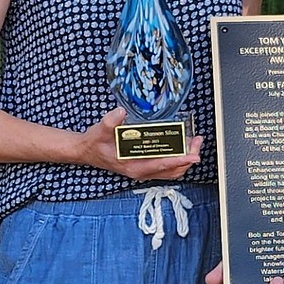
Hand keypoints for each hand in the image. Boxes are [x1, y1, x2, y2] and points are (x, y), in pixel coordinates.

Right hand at [78, 107, 202, 179]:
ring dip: (185, 158)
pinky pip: (166, 167)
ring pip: (171, 170)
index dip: (179, 160)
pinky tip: (182, 145)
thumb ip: (109, 122)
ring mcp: (144, 170)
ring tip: (194, 142)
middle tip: (197, 142)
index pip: (161, 165)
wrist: (86, 151)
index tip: (193, 155)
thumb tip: (120, 112)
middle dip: (188, 157)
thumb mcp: (99, 131)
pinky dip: (177, 158)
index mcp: (133, 166)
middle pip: (172, 170)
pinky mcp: (145, 166)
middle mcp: (141, 171)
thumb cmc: (95, 143)